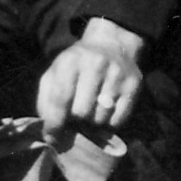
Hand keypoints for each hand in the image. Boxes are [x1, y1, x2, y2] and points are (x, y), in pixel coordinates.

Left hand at [39, 16, 146, 135]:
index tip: (51, 136)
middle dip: (75, 120)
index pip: (60, 98)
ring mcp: (117, 74)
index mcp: (70, 60)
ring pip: (100, 119)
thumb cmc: (76, 66)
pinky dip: (108, 123)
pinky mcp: (133, 85)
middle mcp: (95, 64)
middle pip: (81, 113)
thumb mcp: (54, 75)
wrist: (110, 43)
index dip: (54, 123)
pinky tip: (104, 111)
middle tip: (75, 115)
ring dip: (92, 123)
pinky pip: (117, 121)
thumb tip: (50, 135)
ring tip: (90, 110)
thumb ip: (46, 103)